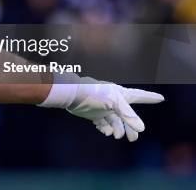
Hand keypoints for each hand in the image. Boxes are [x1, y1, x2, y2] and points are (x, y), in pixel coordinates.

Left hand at [39, 74, 163, 141]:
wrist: (72, 95)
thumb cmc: (94, 93)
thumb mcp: (114, 102)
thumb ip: (128, 115)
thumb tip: (141, 129)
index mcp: (121, 95)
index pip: (139, 96)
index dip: (150, 98)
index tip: (161, 98)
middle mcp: (114, 102)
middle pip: (128, 117)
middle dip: (131, 128)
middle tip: (132, 139)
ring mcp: (105, 108)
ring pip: (116, 123)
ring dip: (117, 130)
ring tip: (115, 135)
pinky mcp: (95, 114)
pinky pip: (105, 125)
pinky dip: (106, 129)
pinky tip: (105, 131)